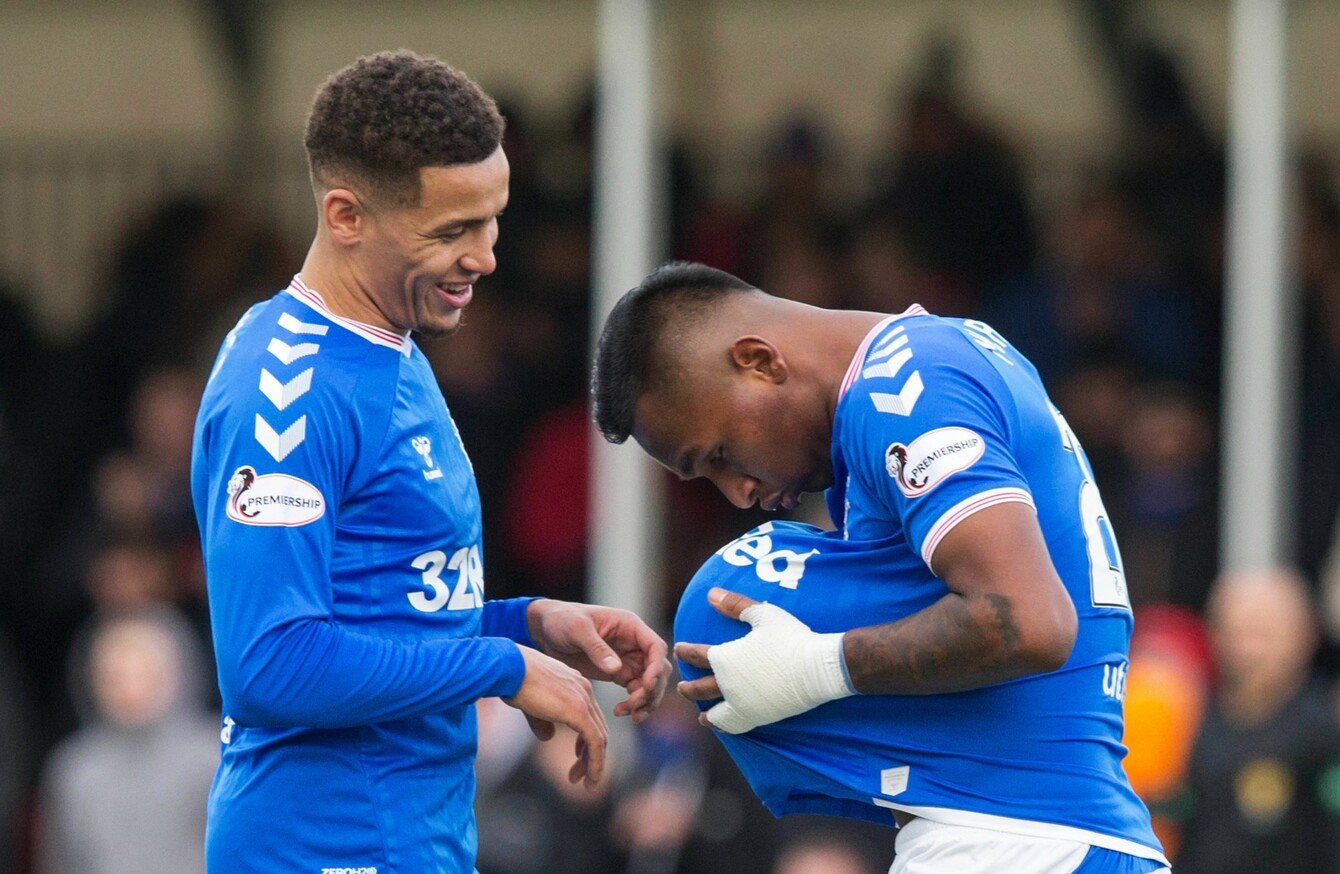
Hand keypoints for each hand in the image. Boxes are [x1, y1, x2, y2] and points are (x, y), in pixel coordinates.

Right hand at [505, 645, 608, 788]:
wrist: (508, 667)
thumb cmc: (512, 679)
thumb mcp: (530, 703)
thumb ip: (542, 720)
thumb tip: (548, 737)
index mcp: (575, 683)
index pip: (590, 716)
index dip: (586, 741)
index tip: (577, 758)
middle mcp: (584, 689)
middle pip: (597, 728)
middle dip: (590, 756)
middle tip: (579, 776)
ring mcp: (583, 699)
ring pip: (599, 737)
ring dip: (594, 764)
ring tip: (586, 783)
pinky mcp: (578, 710)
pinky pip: (595, 741)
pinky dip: (595, 762)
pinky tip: (591, 777)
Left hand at [526, 600, 672, 722]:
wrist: (544, 630)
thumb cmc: (561, 620)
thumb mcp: (577, 630)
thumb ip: (597, 648)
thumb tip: (616, 669)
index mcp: (629, 626)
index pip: (655, 647)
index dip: (656, 668)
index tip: (646, 686)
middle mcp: (634, 642)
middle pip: (658, 669)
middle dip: (652, 689)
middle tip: (635, 706)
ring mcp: (628, 658)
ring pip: (650, 683)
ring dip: (646, 700)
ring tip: (630, 715)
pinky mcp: (618, 672)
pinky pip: (635, 690)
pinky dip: (633, 703)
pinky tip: (620, 712)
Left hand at [674, 587, 854, 733]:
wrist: (817, 668)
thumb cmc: (790, 637)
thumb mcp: (762, 614)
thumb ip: (734, 604)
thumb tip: (711, 594)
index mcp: (724, 658)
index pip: (697, 655)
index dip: (686, 652)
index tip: (680, 650)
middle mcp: (727, 684)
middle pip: (699, 688)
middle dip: (688, 687)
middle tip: (682, 686)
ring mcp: (741, 704)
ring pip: (714, 713)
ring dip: (704, 711)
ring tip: (701, 715)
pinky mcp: (757, 717)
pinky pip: (734, 726)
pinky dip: (724, 726)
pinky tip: (724, 727)